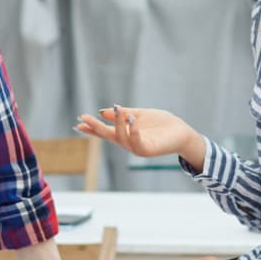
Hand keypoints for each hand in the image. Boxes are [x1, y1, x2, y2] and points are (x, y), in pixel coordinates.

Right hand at [74, 105, 200, 161]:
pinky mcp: (148, 150)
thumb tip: (103, 112)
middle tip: (84, 119)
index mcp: (125, 135)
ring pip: (121, 138)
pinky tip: (132, 120)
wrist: (182, 133)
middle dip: (96, 128)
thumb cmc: (162, 124)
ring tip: (117, 109)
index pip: (105, 132)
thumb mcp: (139, 115)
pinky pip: (136, 142)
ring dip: (118, 124)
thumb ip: (123, 114)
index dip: (92, 128)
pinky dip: (133, 131)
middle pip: (108, 136)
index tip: (78, 122)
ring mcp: (137, 148)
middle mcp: (129, 143)